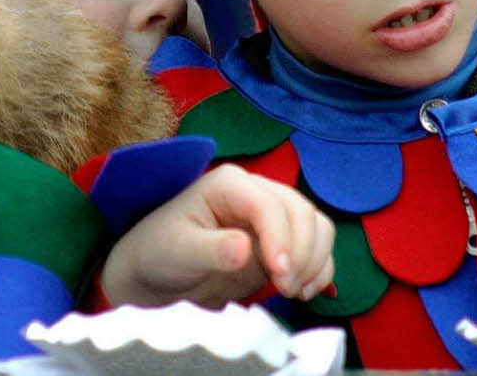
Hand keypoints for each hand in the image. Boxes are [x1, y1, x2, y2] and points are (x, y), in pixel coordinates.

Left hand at [102, 164, 334, 308]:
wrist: (157, 273)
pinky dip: (319, 269)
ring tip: (293, 291)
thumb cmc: (160, 253)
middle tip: (285, 288)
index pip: (269, 204)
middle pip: (301, 212)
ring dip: (314, 260)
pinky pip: (317, 247)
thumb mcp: (177, 251)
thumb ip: (210, 249)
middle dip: (301, 252)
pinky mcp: (281, 242)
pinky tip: (303, 291)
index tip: (280, 275)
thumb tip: (245, 248)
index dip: (281, 237)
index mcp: (229, 184)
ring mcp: (272, 217)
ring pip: (316, 226)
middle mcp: (256, 192)